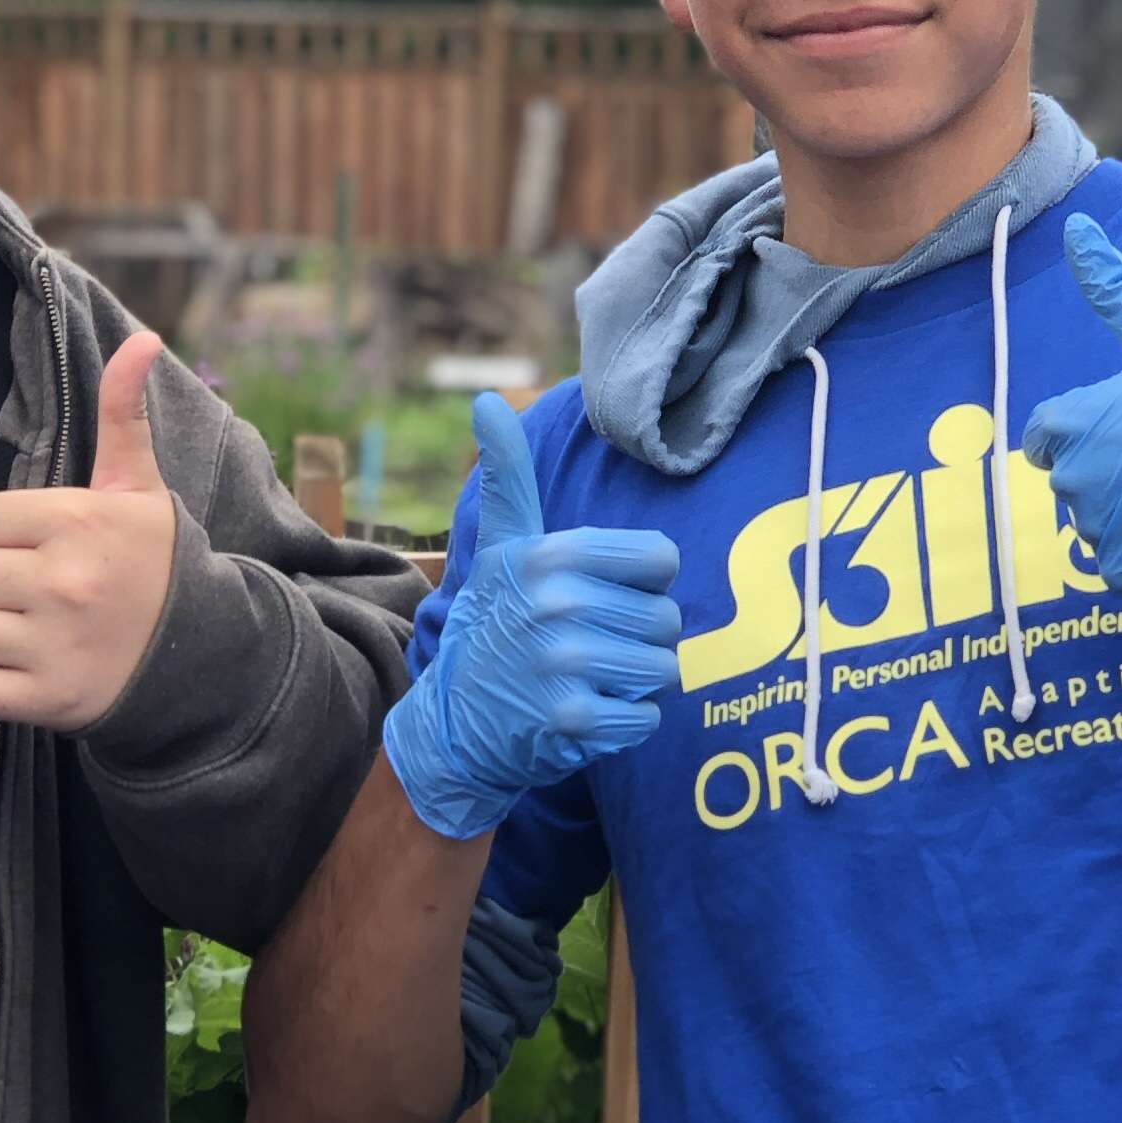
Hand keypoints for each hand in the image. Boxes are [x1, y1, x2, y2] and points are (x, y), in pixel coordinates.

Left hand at [0, 332, 184, 730]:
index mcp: (75, 522)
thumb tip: (144, 339)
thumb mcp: (140, 490)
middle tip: (10, 590)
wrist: (205, 654)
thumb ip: (122, 416)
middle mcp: (61, 582)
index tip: (19, 547)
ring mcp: (52, 646)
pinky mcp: (45, 701)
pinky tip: (8, 668)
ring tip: (9, 629)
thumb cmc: (156, 564)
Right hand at [380, 393, 681, 840]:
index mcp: (552, 554)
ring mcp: (565, 663)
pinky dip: (625, 722)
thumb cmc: (494, 624)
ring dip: (634, 682)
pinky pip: (647, 717)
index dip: (639, 583)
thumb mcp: (500, 549)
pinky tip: (583, 712)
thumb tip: (487, 399)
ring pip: (663, 669)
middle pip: (667, 618)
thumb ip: (507, 478)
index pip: (661, 559)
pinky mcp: (574, 719)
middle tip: (587, 646)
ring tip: (587, 678)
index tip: (599, 596)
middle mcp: (558, 603)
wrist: (454, 723)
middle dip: (637, 638)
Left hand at [1021, 212, 1121, 596]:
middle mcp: (1073, 482)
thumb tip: (1078, 228)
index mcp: (1072, 426)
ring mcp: (1098, 532)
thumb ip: (1113, 288)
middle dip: (1108, 469)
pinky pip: (1119, 563)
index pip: (1046, 434)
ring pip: (1096, 523)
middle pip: (1071, 478)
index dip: (1083, 429)